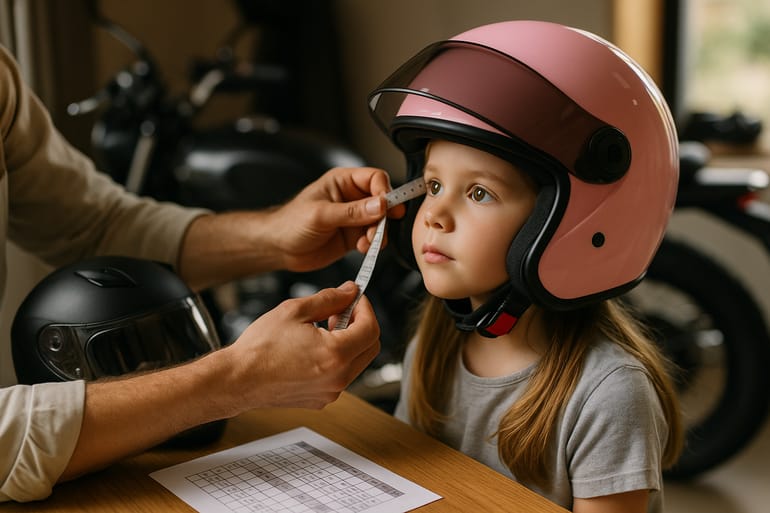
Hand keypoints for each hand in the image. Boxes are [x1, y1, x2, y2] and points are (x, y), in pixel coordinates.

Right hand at [219, 281, 380, 410]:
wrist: (238, 380)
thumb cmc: (259, 349)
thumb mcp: (295, 310)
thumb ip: (329, 299)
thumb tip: (349, 292)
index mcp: (335, 355)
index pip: (371, 329)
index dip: (365, 308)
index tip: (355, 298)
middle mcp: (338, 378)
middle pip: (370, 347)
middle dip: (361, 324)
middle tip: (341, 311)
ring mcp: (330, 392)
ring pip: (357, 362)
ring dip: (349, 341)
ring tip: (323, 328)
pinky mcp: (321, 399)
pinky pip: (341, 375)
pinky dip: (337, 358)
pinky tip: (315, 347)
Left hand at [269, 166, 405, 271]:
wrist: (279, 248)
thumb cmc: (290, 223)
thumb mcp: (321, 215)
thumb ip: (352, 211)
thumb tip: (380, 206)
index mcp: (343, 181)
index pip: (375, 179)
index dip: (384, 192)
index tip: (386, 208)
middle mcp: (351, 197)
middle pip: (383, 201)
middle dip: (384, 217)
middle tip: (378, 229)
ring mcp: (354, 217)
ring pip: (381, 222)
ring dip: (379, 234)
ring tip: (367, 242)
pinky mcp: (354, 235)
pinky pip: (373, 238)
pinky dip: (372, 244)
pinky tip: (362, 248)